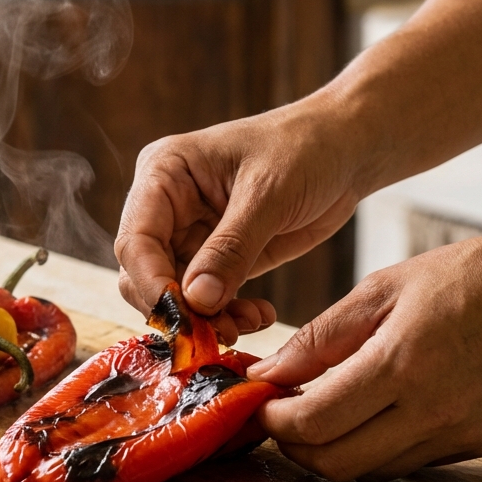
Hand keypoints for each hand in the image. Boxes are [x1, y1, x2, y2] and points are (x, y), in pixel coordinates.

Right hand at [114, 101, 366, 343]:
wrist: (346, 149)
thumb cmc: (306, 149)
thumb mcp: (269, 194)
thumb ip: (231, 248)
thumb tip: (196, 300)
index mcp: (164, 173)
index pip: (136, 240)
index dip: (153, 284)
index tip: (183, 319)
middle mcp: (166, 206)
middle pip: (144, 274)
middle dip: (178, 309)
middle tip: (218, 332)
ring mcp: (189, 234)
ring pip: (173, 294)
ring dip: (203, 319)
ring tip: (247, 325)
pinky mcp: (216, 258)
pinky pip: (205, 300)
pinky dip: (226, 316)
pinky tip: (259, 316)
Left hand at [246, 231, 481, 481]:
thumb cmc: (468, 277)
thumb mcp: (383, 289)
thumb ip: (321, 337)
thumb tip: (268, 373)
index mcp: (402, 363)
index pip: (314, 420)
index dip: (274, 419)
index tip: (260, 401)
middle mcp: (433, 411)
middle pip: (335, 462)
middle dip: (294, 445)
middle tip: (281, 415)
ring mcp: (458, 434)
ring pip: (369, 471)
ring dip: (332, 451)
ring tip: (320, 412)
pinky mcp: (477, 445)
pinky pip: (406, 464)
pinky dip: (374, 448)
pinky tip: (368, 415)